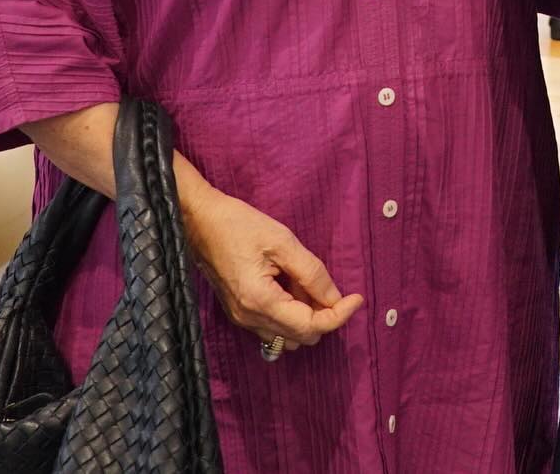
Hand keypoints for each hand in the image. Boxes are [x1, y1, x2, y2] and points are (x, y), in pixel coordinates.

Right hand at [182, 180, 363, 352]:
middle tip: (325, 282)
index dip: (339, 315)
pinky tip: (289, 282)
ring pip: (288, 335)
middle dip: (322, 314)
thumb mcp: (282, 241)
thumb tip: (334, 297)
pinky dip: (290, 312)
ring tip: (302, 279)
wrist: (200, 223)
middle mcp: (250, 319)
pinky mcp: (240, 313)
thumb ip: (311, 272)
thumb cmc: (240, 226)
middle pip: (301, 336)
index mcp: (261, 302)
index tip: (358, 298)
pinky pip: (274, 326)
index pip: (310, 326)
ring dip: (306, 314)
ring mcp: (242, 319)